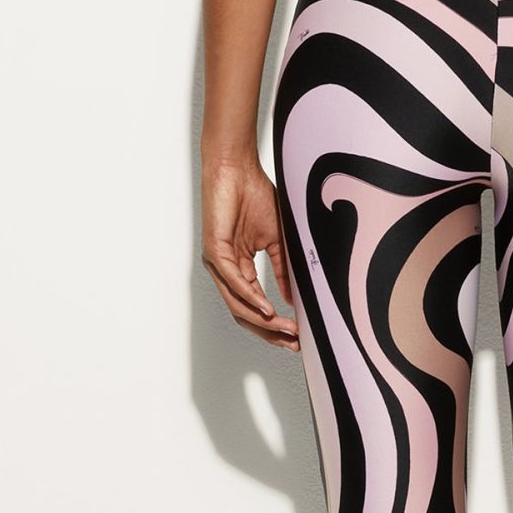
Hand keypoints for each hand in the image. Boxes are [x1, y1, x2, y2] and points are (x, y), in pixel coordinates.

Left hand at [202, 153, 297, 350]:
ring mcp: (218, 263)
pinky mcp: (214, 251)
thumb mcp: (277, 239)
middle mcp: (226, 270)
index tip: (297, 335)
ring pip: (237, 303)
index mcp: (239, 268)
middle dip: (269, 331)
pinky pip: (233, 282)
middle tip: (292, 342)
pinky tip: (267, 309)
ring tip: (285, 329)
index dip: (275, 324)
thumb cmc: (254, 196)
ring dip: (262, 320)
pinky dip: (251, 297)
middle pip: (245, 313)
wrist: (237, 170)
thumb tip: (292, 296)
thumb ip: (282, 268)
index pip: (255, 305)